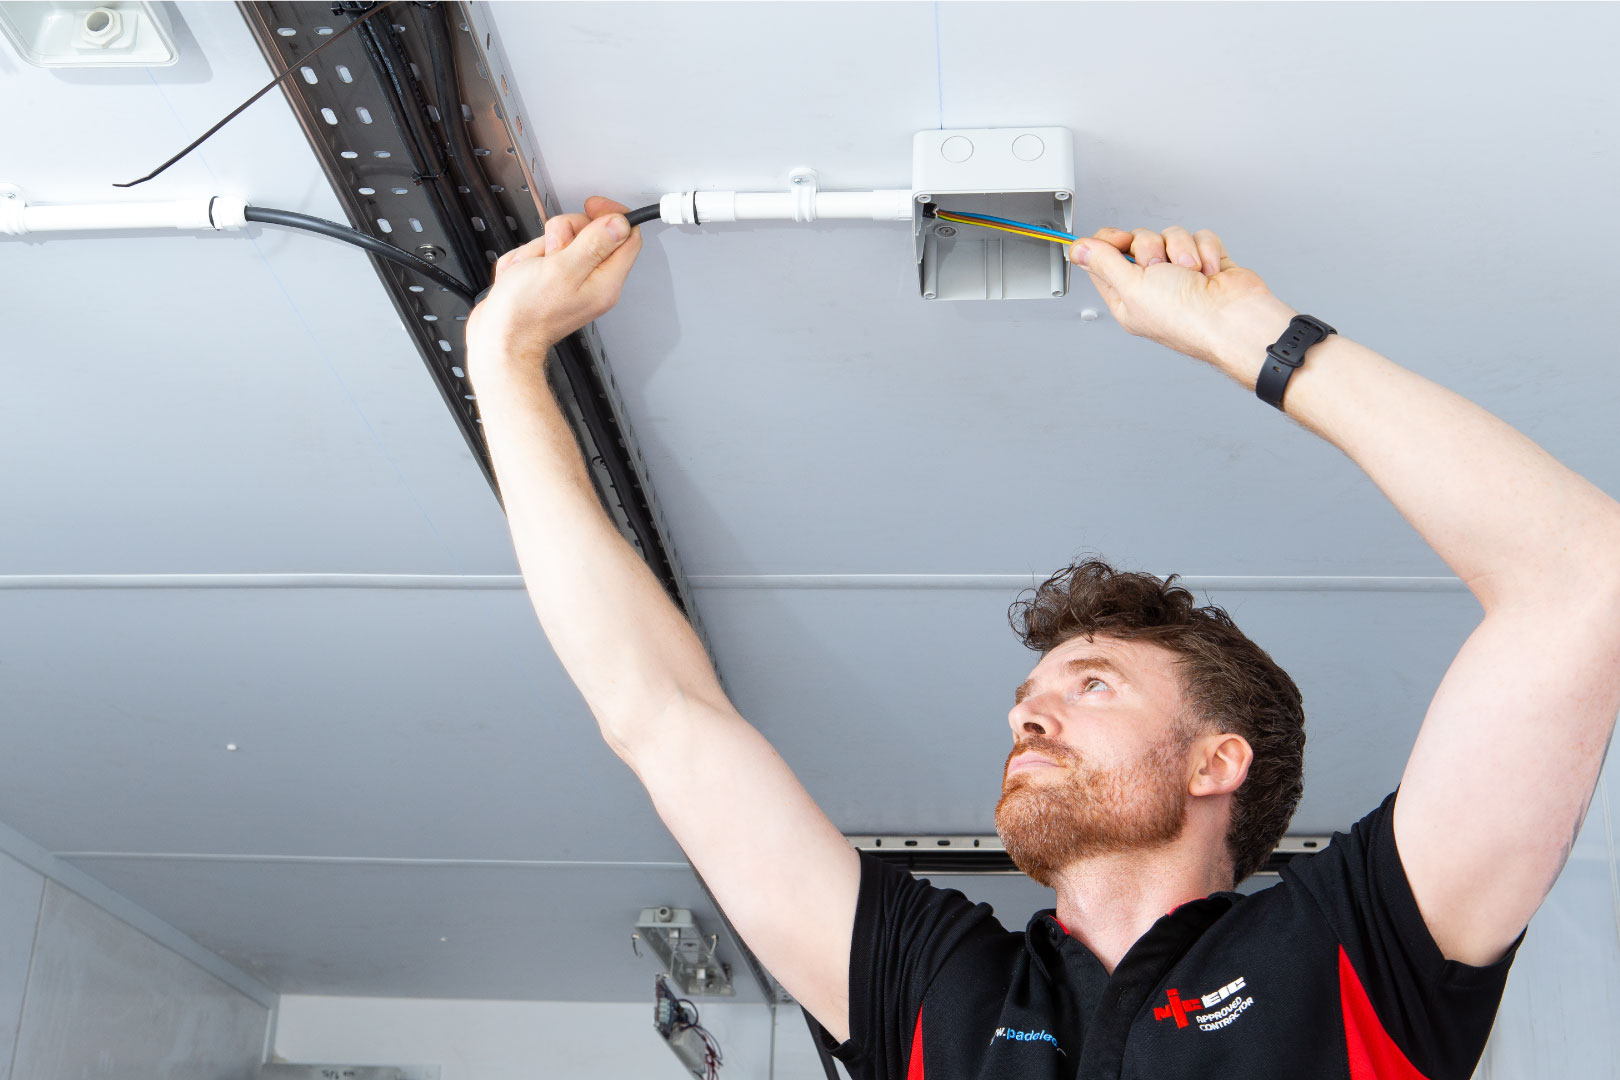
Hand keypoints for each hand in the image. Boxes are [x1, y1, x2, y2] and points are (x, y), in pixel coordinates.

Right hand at [465, 196, 641, 364]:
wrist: (498, 340)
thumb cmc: (525, 313)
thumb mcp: (563, 269)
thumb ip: (594, 243)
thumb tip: (620, 223)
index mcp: (606, 281)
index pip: (627, 236)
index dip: (611, 214)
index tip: (591, 206)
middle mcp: (592, 282)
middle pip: (590, 233)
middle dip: (563, 233)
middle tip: (552, 251)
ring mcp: (570, 282)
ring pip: (560, 241)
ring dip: (537, 249)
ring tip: (530, 269)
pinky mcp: (549, 282)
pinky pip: (540, 255)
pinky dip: (525, 260)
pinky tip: (520, 276)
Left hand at [1070, 227, 1294, 372]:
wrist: (1235, 319)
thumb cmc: (1187, 318)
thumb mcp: (1132, 287)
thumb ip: (1104, 263)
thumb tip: (1078, 250)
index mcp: (1127, 298)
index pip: (1104, 259)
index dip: (1109, 243)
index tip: (1120, 240)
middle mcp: (1153, 286)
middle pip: (1138, 241)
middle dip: (1151, 248)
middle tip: (1160, 267)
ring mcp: (1181, 273)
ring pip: (1171, 235)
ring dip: (1182, 250)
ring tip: (1191, 272)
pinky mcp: (1207, 261)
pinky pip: (1200, 236)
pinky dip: (1206, 250)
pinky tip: (1210, 271)